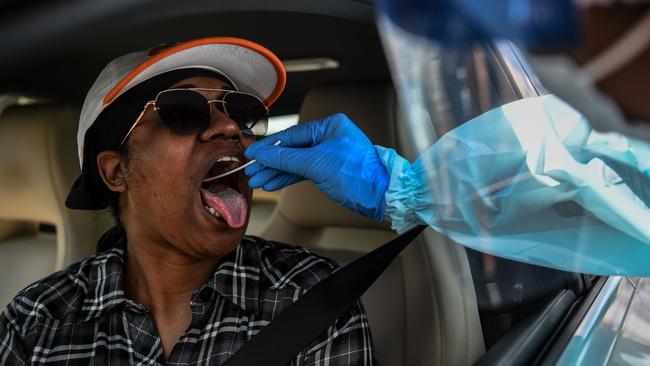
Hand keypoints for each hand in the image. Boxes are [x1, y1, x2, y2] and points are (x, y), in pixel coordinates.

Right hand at [245, 113, 388, 220]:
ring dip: (277, 172)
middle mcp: (330, 137)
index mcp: (330, 126)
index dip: (269, 147)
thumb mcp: (316, 164)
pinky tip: (273, 183)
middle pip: (292, 148)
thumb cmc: (357, 175)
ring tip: (258, 181)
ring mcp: (329, 154)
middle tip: (252, 171)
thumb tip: (263, 153)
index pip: (292, 135)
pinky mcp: (330, 170)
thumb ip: (286, 158)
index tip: (252, 155)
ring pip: (296, 162)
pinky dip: (288, 178)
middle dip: (271, 162)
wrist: (380, 196)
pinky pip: (304, 171)